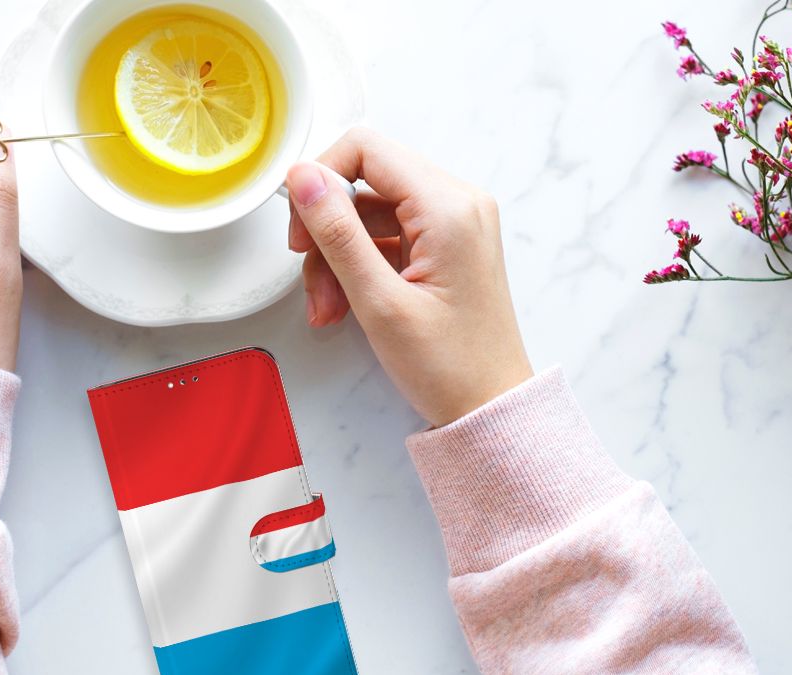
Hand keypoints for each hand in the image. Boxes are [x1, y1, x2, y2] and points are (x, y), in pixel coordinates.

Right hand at [286, 128, 531, 426]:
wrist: (490, 408)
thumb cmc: (449, 366)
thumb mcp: (379, 301)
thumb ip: (337, 233)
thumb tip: (302, 177)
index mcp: (449, 207)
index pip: (366, 149)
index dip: (321, 179)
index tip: (300, 226)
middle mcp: (457, 203)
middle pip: (365, 182)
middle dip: (327, 230)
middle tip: (310, 277)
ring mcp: (452, 224)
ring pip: (369, 213)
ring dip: (337, 257)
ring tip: (328, 308)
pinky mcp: (445, 245)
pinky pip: (386, 237)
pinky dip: (358, 267)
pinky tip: (345, 306)